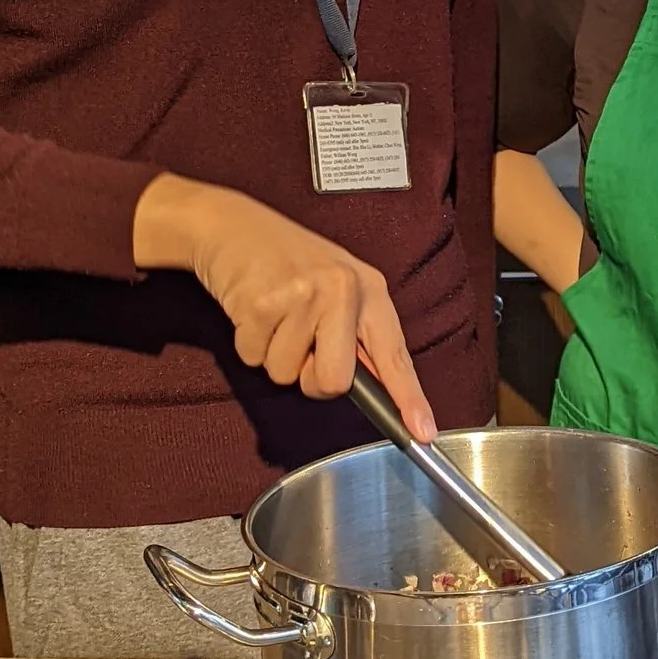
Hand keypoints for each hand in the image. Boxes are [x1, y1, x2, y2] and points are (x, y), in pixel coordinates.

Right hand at [132, 173, 436, 439]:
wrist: (234, 226)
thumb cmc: (289, 260)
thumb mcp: (338, 284)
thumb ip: (357, 332)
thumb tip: (373, 383)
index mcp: (369, 289)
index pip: (395, 355)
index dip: (409, 399)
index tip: (423, 433)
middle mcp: (343, 291)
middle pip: (334, 383)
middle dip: (310, 378)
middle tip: (300, 344)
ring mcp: (303, 296)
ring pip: (287, 376)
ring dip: (274, 355)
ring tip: (275, 314)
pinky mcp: (262, 304)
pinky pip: (255, 359)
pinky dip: (250, 344)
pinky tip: (254, 308)